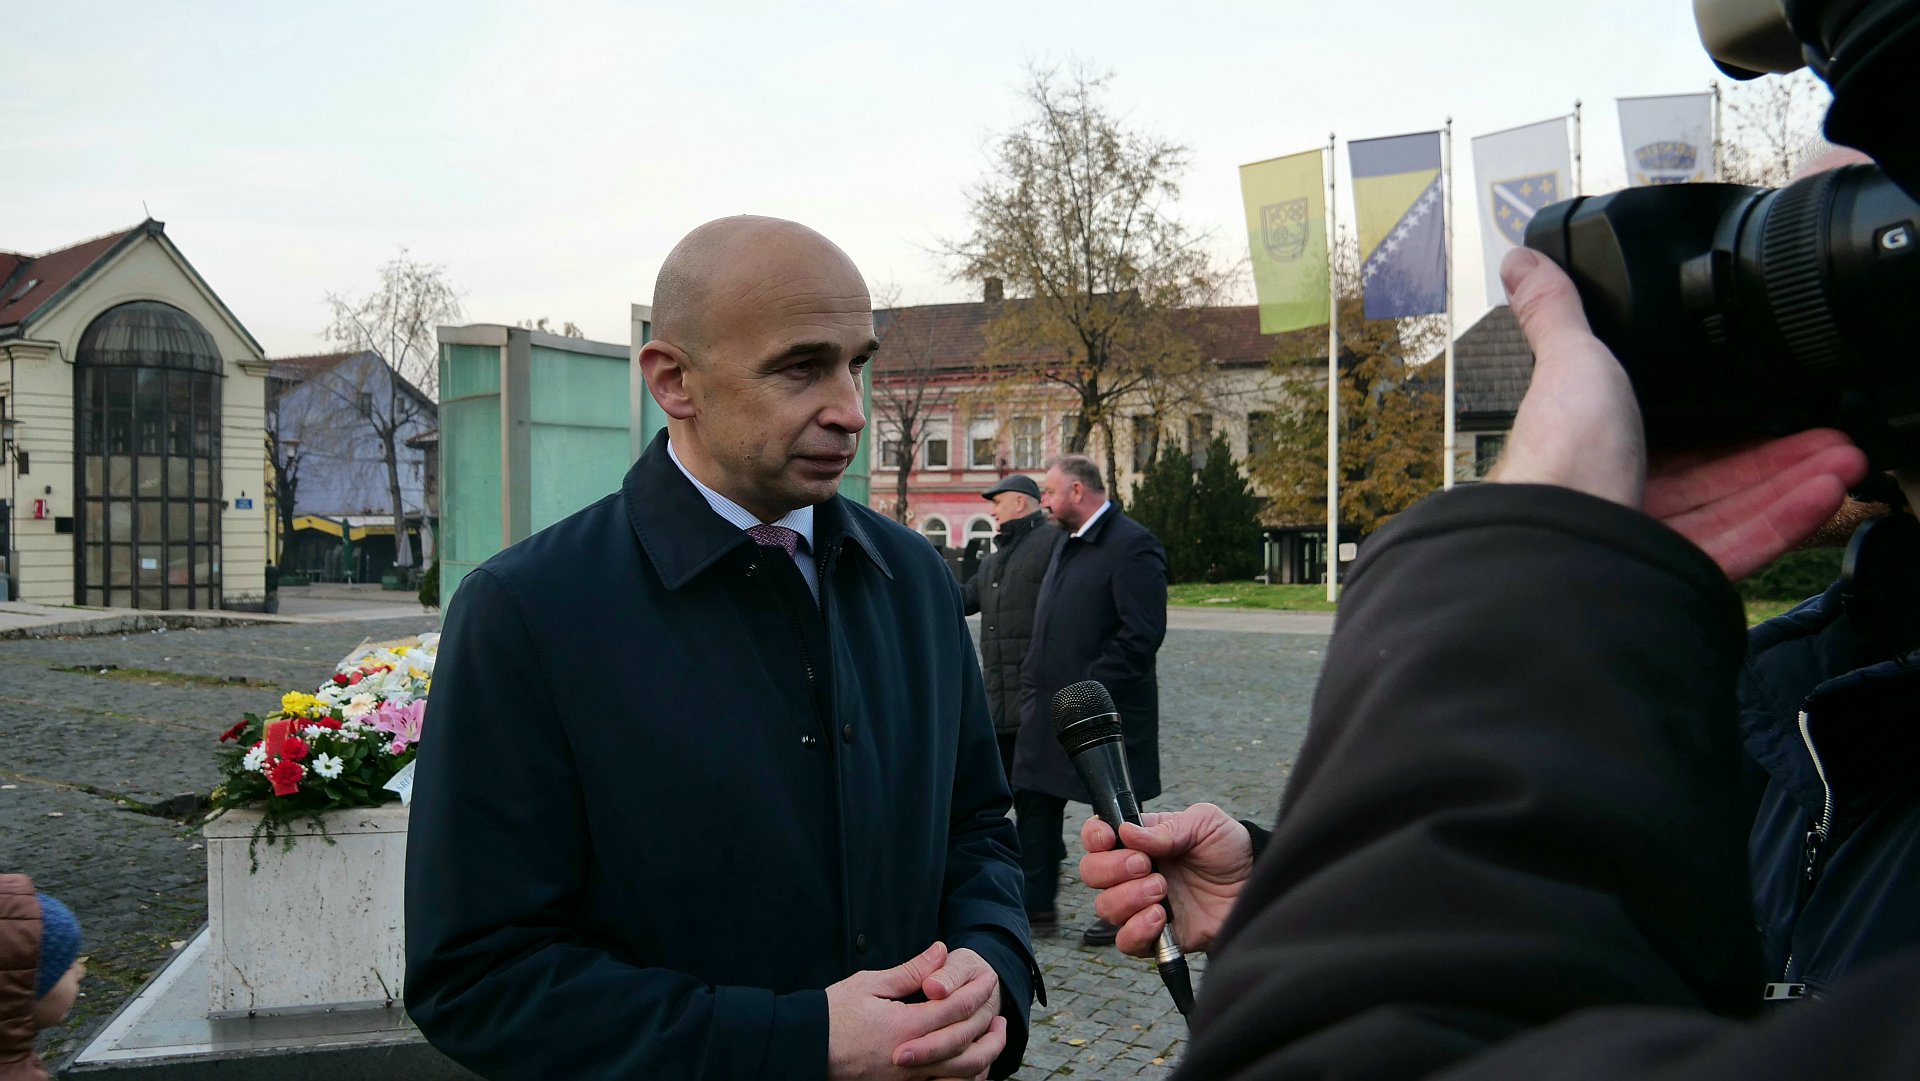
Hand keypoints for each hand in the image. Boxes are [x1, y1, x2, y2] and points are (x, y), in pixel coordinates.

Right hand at [826, 942, 1006, 1080]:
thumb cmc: (832, 1014)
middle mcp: (911, 1057)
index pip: (955, 1007)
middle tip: (1000, 1008)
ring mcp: (906, 1079)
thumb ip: (910, 972)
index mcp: (905, 1026)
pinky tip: (969, 1062)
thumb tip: (940, 951)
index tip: (989, 977)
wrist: (804, 1050)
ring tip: (995, 1038)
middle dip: (987, 1023)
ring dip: (984, 1054)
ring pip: (960, 1072)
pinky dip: (962, 1076)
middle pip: (965, 1042)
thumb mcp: (869, 984)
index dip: (976, 991)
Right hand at [1078, 804, 1253, 956]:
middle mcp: (1134, 874)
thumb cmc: (1230, 851)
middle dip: (1112, 869)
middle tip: (1146, 866)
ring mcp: (1142, 906)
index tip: (1109, 838)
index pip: (1097, 837)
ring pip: (1105, 907)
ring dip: (1127, 898)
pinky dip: (1136, 930)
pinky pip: (1126, 941)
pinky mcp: (1156, 937)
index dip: (1094, 837)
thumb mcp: (1205, 824)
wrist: (1256, 887)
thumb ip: (1167, 828)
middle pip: (1092, 873)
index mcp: (1140, 842)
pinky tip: (1161, 918)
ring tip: (1161, 891)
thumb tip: (1128, 833)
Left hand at [1491, 248, 1866, 578]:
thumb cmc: (1558, 456)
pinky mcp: (1672, 578)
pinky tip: (1822, 492)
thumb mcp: (1568, 363)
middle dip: (1778, 454)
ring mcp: (1645, 545)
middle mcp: (1615, 500)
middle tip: (1830, 434)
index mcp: (1593, 451)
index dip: (1725, 420)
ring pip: (1733, 510)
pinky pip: (1739, 547)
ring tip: (1844, 456)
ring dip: (1793, 481)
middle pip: (1712, 477)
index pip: (1670, 435)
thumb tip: (1522, 262)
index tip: (1776, 401)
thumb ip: (1556, 314)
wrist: (1559, 544)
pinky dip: (1782, 520)